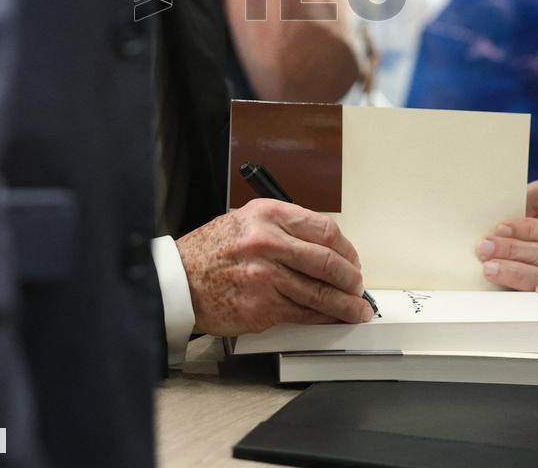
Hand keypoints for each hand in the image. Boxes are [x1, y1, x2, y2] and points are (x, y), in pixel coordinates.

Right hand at [176, 198, 372, 335]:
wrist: (180, 280)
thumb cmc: (212, 252)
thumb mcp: (247, 221)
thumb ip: (285, 229)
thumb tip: (325, 248)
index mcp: (269, 216)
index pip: (324, 230)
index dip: (347, 249)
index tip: (352, 260)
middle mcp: (268, 243)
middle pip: (327, 262)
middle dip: (351, 279)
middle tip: (358, 287)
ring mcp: (265, 277)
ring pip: (320, 293)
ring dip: (345, 305)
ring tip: (356, 309)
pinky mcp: (261, 307)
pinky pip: (303, 315)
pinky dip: (322, 320)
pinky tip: (331, 320)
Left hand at [477, 160, 537, 314]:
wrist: (457, 259)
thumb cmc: (488, 227)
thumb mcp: (512, 204)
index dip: (530, 229)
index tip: (499, 227)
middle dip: (514, 251)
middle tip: (484, 248)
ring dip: (515, 272)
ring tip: (486, 269)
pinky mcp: (536, 307)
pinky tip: (533, 293)